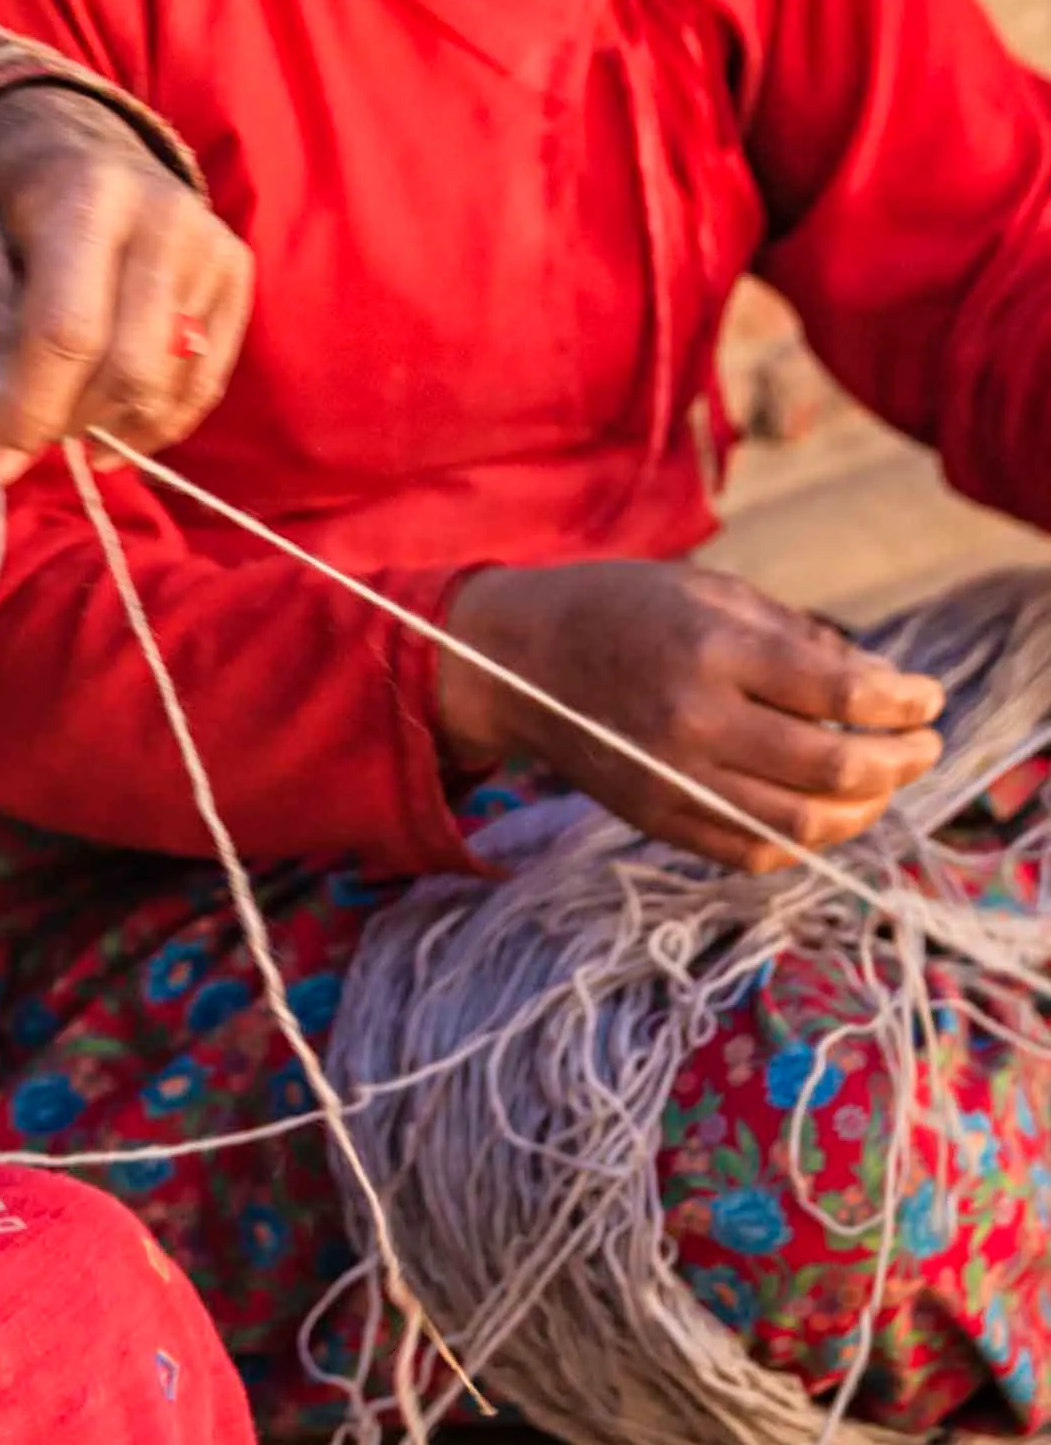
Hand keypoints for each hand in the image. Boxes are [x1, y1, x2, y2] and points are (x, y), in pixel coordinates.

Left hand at [0, 84, 251, 482]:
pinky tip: (114, 428)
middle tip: (27, 433)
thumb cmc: (5, 193)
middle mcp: (164, 219)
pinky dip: (157, 422)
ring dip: (111, 426)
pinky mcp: (235, 273)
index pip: (68, 333)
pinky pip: (205, 380)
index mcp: (85, 198)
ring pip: (170, 383)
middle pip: (131, 366)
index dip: (31, 411)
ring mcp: (211, 247)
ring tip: (66, 417)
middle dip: (70, 422)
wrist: (73, 131)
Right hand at [438, 557, 943, 872]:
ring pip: (807, 822)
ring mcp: (674, 778)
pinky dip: (808, 841)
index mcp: (711, 649)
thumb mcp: (711, 591)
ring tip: (884, 782)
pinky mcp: (658, 818)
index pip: (843, 692)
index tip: (927, 698)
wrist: (516, 660)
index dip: (904, 702)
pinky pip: (756, 852)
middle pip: (837, 766)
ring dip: (868, 807)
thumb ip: (800, 637)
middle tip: (923, 746)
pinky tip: (825, 811)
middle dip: (903, 759)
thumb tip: (885, 687)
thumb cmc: (622, 610)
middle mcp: (694, 720)